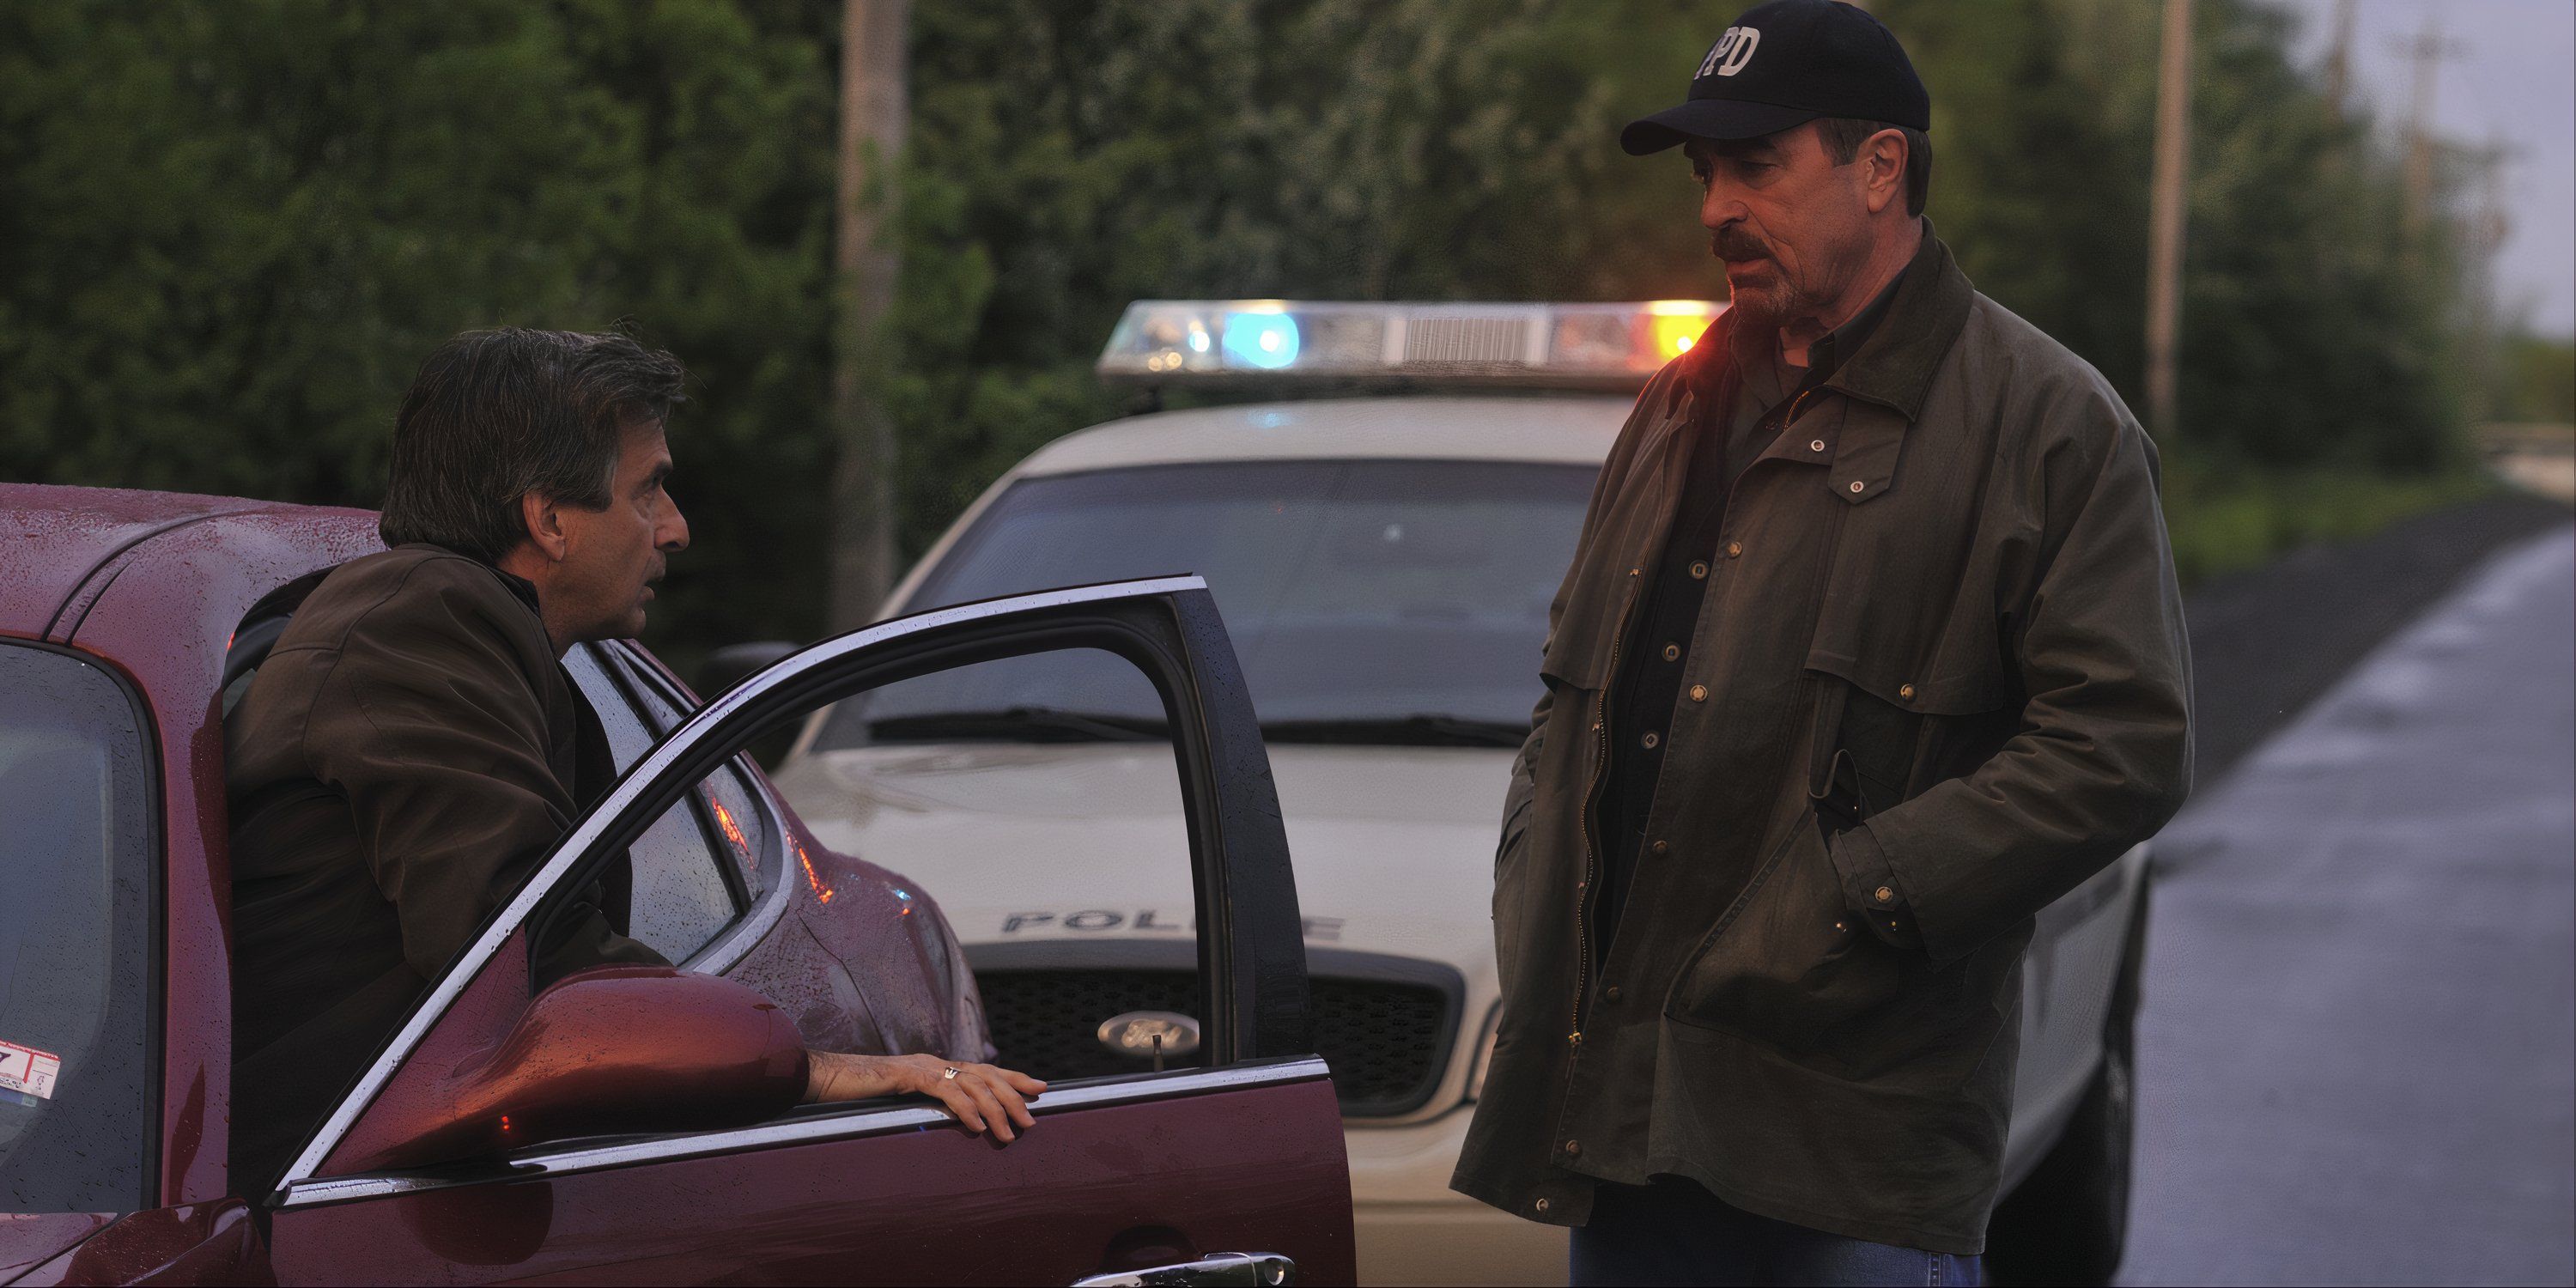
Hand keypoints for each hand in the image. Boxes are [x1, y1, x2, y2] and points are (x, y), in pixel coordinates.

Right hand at [802, 1051, 1047, 1141]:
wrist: (828, 1077)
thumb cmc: (861, 1095)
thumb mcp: (902, 1102)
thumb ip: (926, 1106)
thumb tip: (953, 1123)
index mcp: (937, 1067)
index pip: (984, 1069)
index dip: (1014, 1077)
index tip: (1041, 1088)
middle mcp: (934, 1062)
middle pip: (986, 1075)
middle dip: (1013, 1097)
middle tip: (1030, 1121)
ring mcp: (922, 1066)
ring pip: (971, 1084)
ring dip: (995, 1110)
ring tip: (1009, 1134)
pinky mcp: (908, 1075)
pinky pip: (944, 1091)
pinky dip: (965, 1109)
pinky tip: (978, 1127)